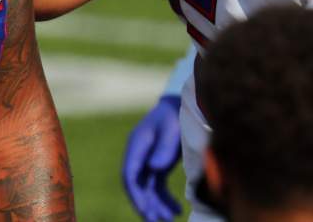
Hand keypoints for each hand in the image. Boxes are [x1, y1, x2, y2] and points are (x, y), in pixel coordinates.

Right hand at [122, 94, 182, 220]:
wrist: (182, 103)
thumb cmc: (176, 114)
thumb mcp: (172, 129)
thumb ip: (164, 147)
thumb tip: (154, 168)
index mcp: (137, 144)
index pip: (130, 174)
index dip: (135, 194)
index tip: (145, 210)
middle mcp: (139, 154)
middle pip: (137, 185)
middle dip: (146, 205)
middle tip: (157, 221)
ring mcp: (148, 159)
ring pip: (147, 188)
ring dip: (156, 205)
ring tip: (170, 219)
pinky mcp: (158, 163)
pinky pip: (157, 186)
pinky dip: (165, 199)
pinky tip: (177, 210)